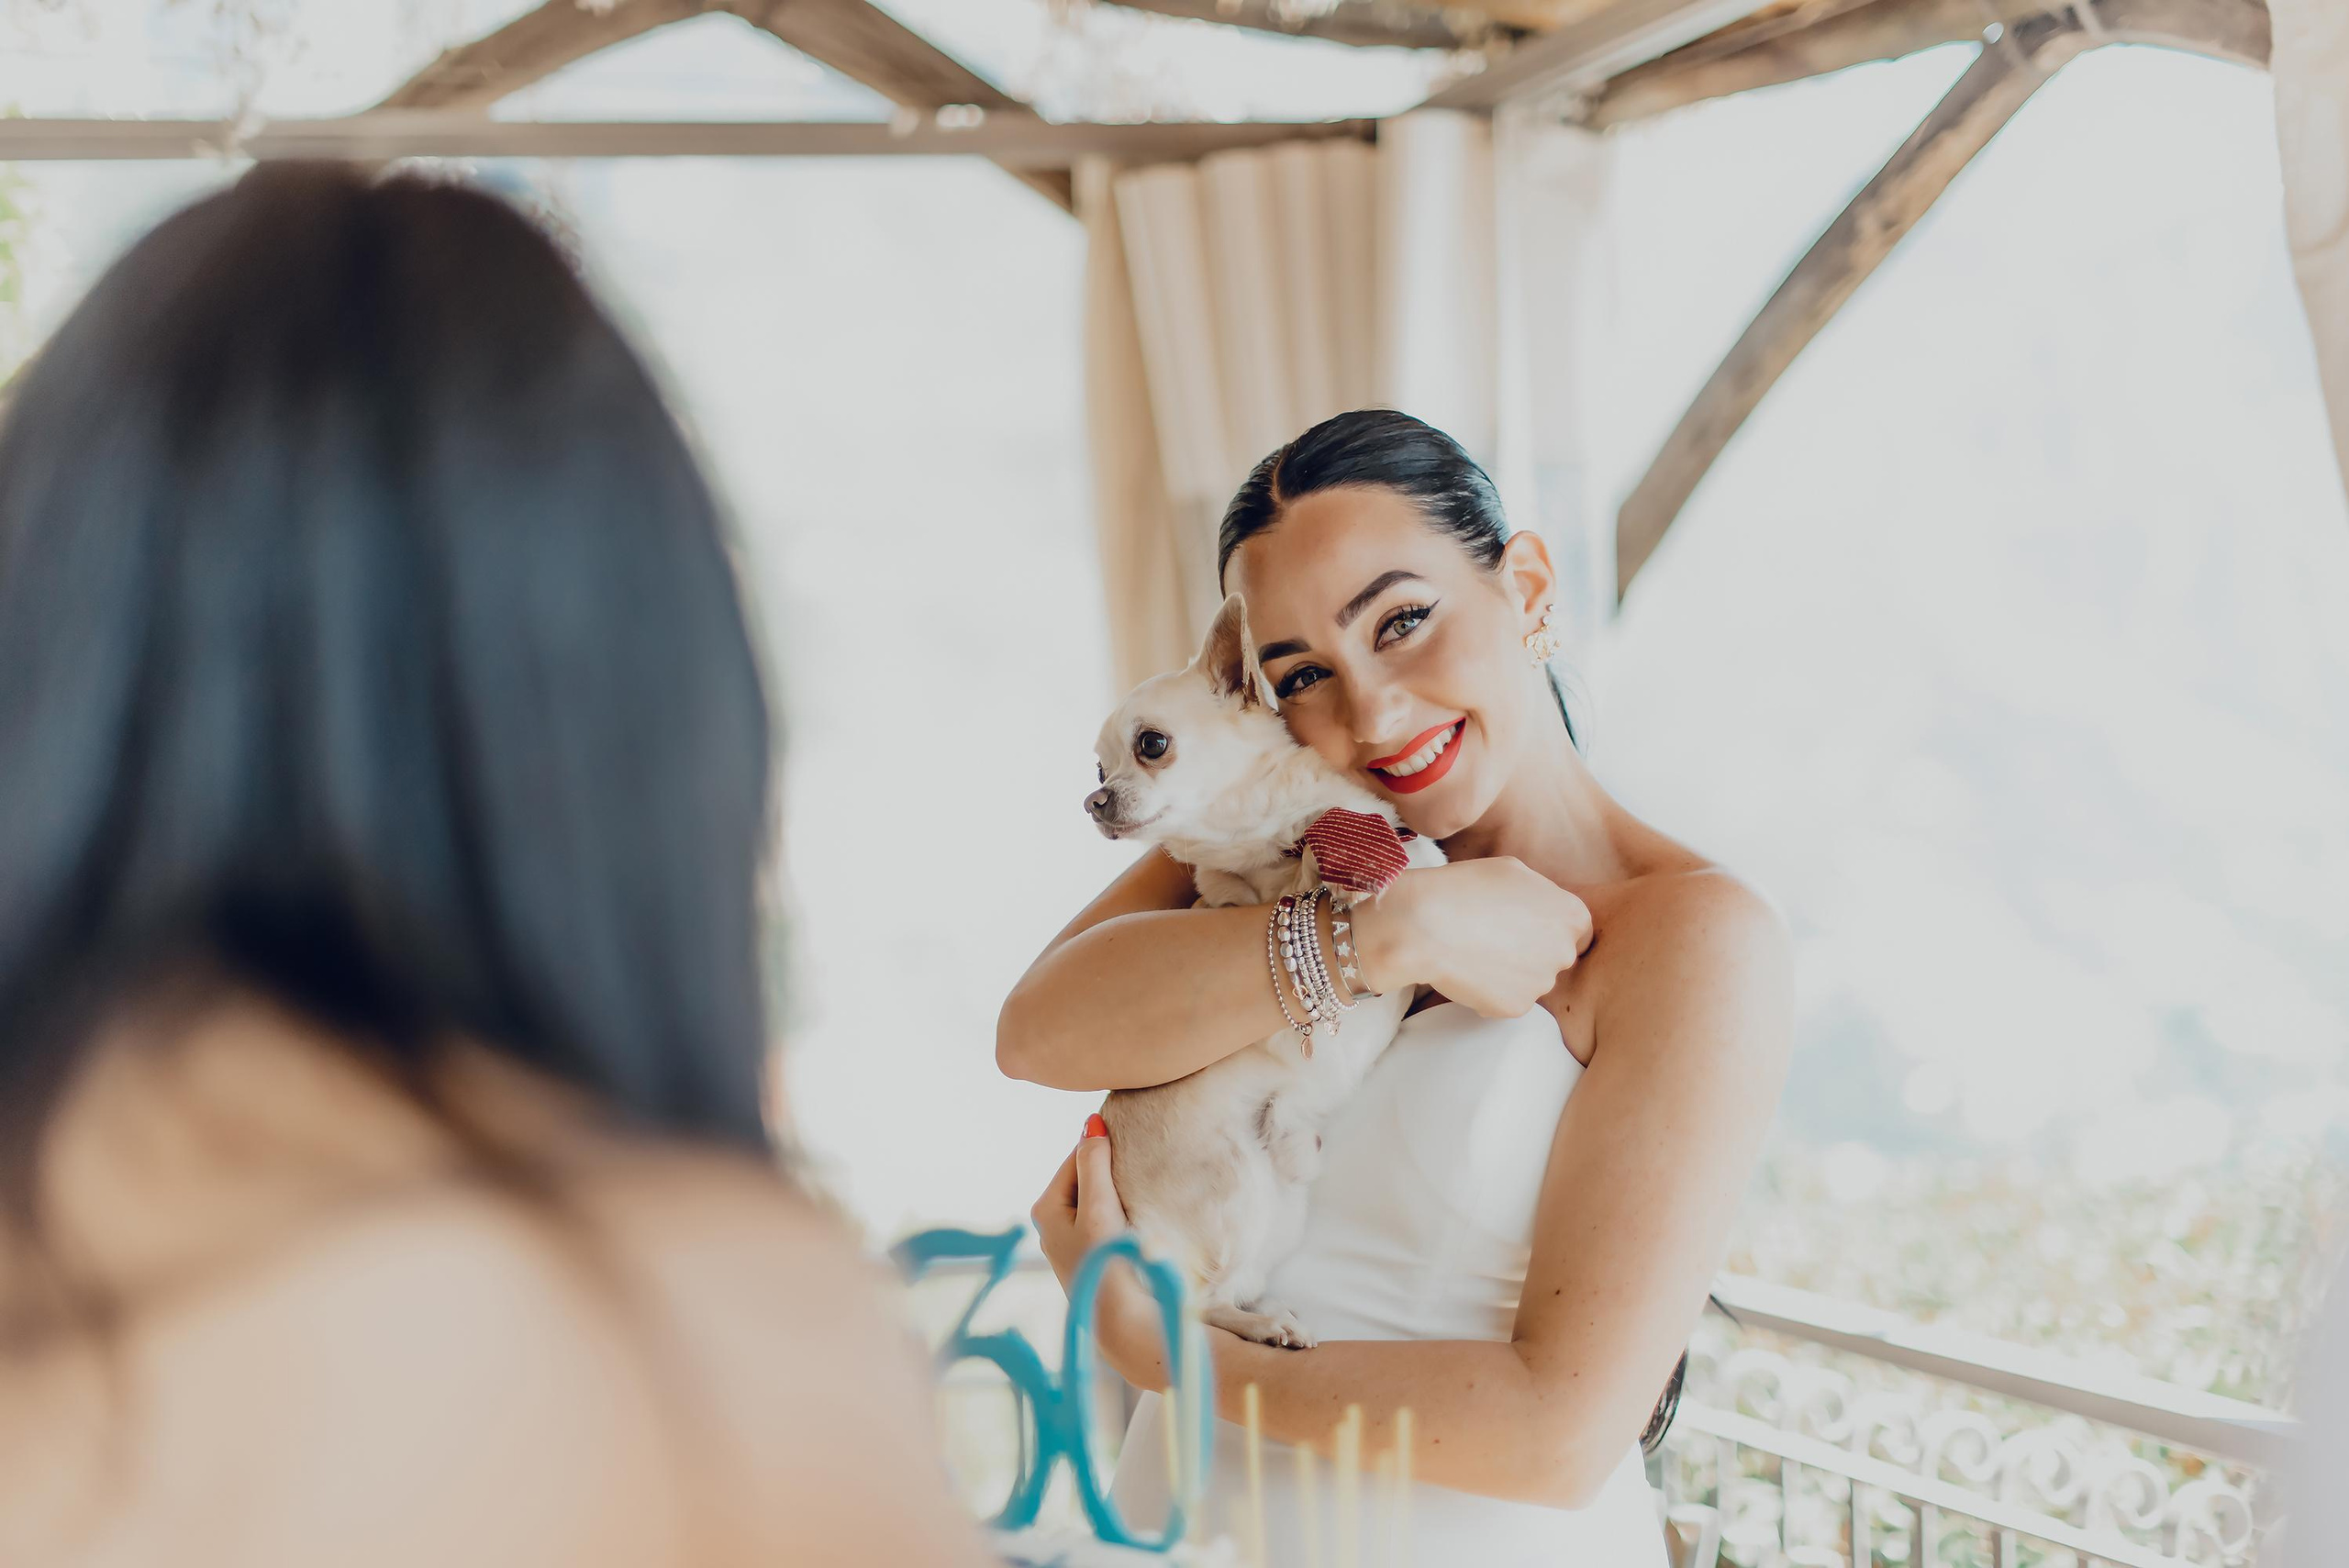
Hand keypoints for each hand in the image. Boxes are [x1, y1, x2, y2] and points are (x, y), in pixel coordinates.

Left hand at [1029, 1116, 1174, 1389]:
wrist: (1122, 1321)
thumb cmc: (1108, 1262)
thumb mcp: (1098, 1207)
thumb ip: (1093, 1164)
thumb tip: (1090, 1122)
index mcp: (1045, 1208)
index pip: (1077, 1158)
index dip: (1105, 1148)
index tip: (1135, 1142)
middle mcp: (1050, 1223)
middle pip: (1085, 1177)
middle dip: (1110, 1170)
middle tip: (1141, 1167)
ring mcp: (1069, 1240)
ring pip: (1095, 1197)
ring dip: (1116, 1191)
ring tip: (1140, 1191)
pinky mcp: (1089, 1254)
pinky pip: (1103, 1218)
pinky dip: (1119, 1210)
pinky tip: (1135, 1216)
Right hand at [1351, 857, 1592, 1018]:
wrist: (1425, 926)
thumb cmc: (1465, 889)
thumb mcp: (1512, 870)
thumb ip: (1540, 891)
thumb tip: (1541, 905)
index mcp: (1570, 915)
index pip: (1578, 930)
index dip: (1550, 928)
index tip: (1526, 928)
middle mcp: (1564, 952)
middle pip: (1555, 958)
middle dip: (1532, 952)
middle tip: (1496, 940)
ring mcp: (1541, 983)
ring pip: (1531, 981)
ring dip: (1511, 973)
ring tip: (1476, 953)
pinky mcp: (1516, 1007)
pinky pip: (1507, 1001)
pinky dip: (1490, 992)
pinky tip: (1467, 973)